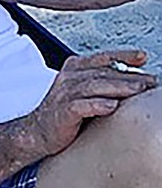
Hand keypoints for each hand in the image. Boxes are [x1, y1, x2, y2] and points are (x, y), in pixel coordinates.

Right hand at [29, 49, 157, 156]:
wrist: (37, 131)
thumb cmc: (64, 112)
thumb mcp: (82, 91)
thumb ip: (102, 83)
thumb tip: (134, 80)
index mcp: (74, 68)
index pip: (102, 57)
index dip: (123, 56)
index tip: (143, 57)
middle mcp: (70, 77)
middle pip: (104, 72)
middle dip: (130, 75)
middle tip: (151, 81)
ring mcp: (65, 93)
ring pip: (95, 86)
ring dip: (119, 87)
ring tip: (139, 90)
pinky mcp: (63, 111)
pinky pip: (82, 106)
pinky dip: (98, 105)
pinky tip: (112, 106)